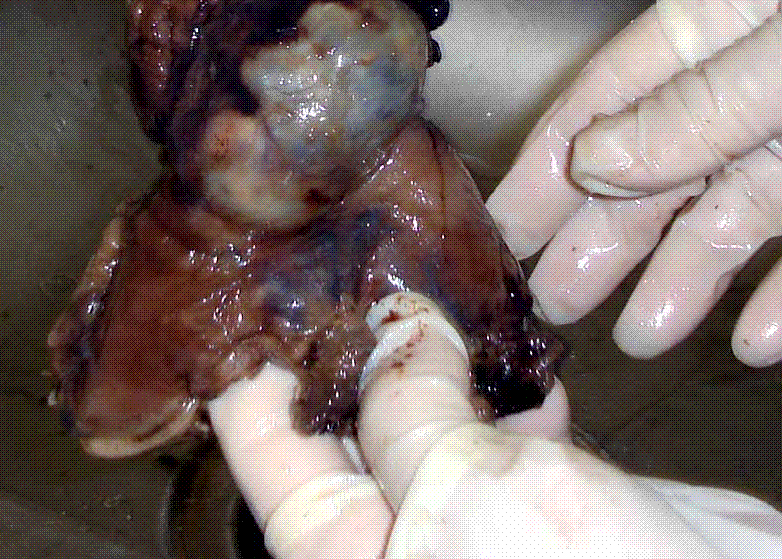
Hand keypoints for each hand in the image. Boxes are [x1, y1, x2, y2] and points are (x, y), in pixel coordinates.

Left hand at [206, 292, 781, 557]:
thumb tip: (393, 327)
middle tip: (346, 252)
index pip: (268, 439)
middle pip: (345, 414)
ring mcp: (459, 507)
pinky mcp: (528, 493)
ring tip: (424, 275)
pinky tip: (510, 342)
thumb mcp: (458, 491)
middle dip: (349, 336)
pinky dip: (500, 379)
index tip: (252, 287)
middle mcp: (389, 527)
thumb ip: (406, 403)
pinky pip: (493, 421)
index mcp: (339, 545)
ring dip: (429, 350)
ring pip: (423, 410)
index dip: (255, 361)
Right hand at [487, 0, 781, 366]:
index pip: (602, 105)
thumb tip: (592, 164)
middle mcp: (749, 86)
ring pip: (726, 218)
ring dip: (680, 281)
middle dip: (599, 240)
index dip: (546, 169)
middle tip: (552, 301)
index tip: (504, 229)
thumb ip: (693, 110)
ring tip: (638, 337)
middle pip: (651, 173)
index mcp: (714, 30)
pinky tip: (756, 340)